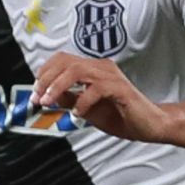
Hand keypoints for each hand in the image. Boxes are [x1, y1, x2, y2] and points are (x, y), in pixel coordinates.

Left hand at [34, 53, 175, 142]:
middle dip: (46, 79)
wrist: (149, 125)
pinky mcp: (120, 88)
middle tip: (38, 97)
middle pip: (66, 62)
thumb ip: (68, 99)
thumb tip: (46, 96)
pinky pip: (96, 88)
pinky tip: (78, 113)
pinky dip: (82, 101)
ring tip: (50, 102)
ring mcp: (111, 76)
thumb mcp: (85, 108)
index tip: (35, 91)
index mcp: (92, 69)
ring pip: (77, 71)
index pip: (62, 59)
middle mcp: (101, 67)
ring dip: (58, 86)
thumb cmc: (121, 115)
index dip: (44, 73)